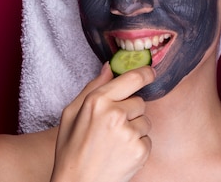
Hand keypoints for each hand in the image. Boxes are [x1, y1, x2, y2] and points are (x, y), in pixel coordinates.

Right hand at [51, 62, 154, 181]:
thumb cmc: (70, 149)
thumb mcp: (71, 113)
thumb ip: (92, 87)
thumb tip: (109, 68)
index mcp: (97, 101)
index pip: (131, 79)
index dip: (145, 73)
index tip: (150, 72)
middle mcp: (115, 114)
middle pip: (139, 102)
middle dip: (130, 110)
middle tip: (112, 126)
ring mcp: (129, 133)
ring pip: (145, 121)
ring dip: (134, 129)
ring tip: (114, 142)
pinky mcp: (140, 151)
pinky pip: (147, 140)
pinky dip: (137, 146)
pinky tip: (120, 153)